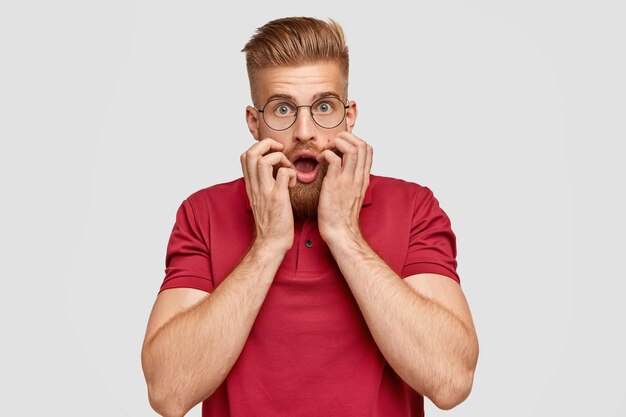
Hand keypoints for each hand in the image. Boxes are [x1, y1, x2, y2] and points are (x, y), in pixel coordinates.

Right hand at [241, 138, 296, 252]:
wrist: (271, 243)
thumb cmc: (270, 224)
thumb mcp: (261, 201)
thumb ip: (263, 186)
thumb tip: (274, 174)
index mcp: (251, 186)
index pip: (245, 156)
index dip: (259, 148)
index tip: (273, 153)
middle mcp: (255, 186)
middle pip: (250, 153)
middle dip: (267, 145)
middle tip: (280, 152)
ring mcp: (265, 191)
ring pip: (264, 160)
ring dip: (279, 157)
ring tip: (287, 168)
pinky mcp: (278, 198)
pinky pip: (284, 173)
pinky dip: (292, 173)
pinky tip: (294, 183)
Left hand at [316, 132, 372, 246]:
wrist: (340, 233)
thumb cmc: (342, 216)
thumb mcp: (353, 195)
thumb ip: (351, 180)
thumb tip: (343, 168)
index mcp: (363, 178)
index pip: (368, 149)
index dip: (355, 140)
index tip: (341, 145)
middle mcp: (358, 176)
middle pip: (362, 144)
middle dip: (347, 137)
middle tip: (333, 143)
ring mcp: (347, 180)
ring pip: (351, 148)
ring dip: (337, 142)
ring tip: (327, 149)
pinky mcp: (334, 184)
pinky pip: (334, 159)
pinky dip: (326, 154)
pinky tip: (320, 160)